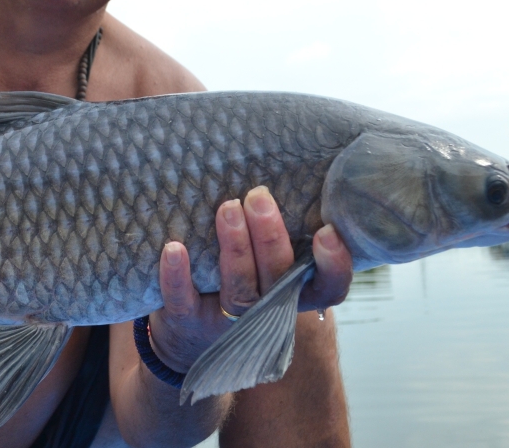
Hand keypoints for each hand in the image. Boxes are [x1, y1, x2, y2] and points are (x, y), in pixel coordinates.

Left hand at [147, 186, 351, 372]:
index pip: (327, 289)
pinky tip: (174, 248)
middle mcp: (266, 313)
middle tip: (259, 197)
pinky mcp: (188, 322)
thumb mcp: (263, 266)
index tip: (327, 232)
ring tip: (228, 208)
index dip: (334, 266)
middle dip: (270, 238)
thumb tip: (282, 169)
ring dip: (235, 248)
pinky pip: (184, 300)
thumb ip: (277, 233)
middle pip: (278, 279)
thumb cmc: (236, 282)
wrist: (186, 340)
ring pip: (239, 290)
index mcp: (293, 295)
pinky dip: (177, 275)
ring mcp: (227, 322)